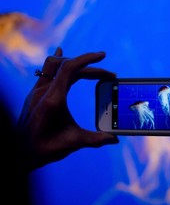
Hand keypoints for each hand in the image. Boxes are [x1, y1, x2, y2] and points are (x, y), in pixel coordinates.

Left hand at [18, 47, 118, 170]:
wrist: (20, 151)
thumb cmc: (43, 148)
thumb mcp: (72, 143)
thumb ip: (95, 140)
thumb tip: (114, 139)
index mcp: (53, 99)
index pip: (69, 68)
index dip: (87, 59)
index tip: (103, 56)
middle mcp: (43, 91)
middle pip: (68, 66)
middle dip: (91, 68)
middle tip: (109, 76)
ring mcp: (37, 91)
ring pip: (56, 65)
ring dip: (76, 64)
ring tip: (92, 68)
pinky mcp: (36, 93)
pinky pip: (46, 70)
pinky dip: (59, 62)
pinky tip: (61, 53)